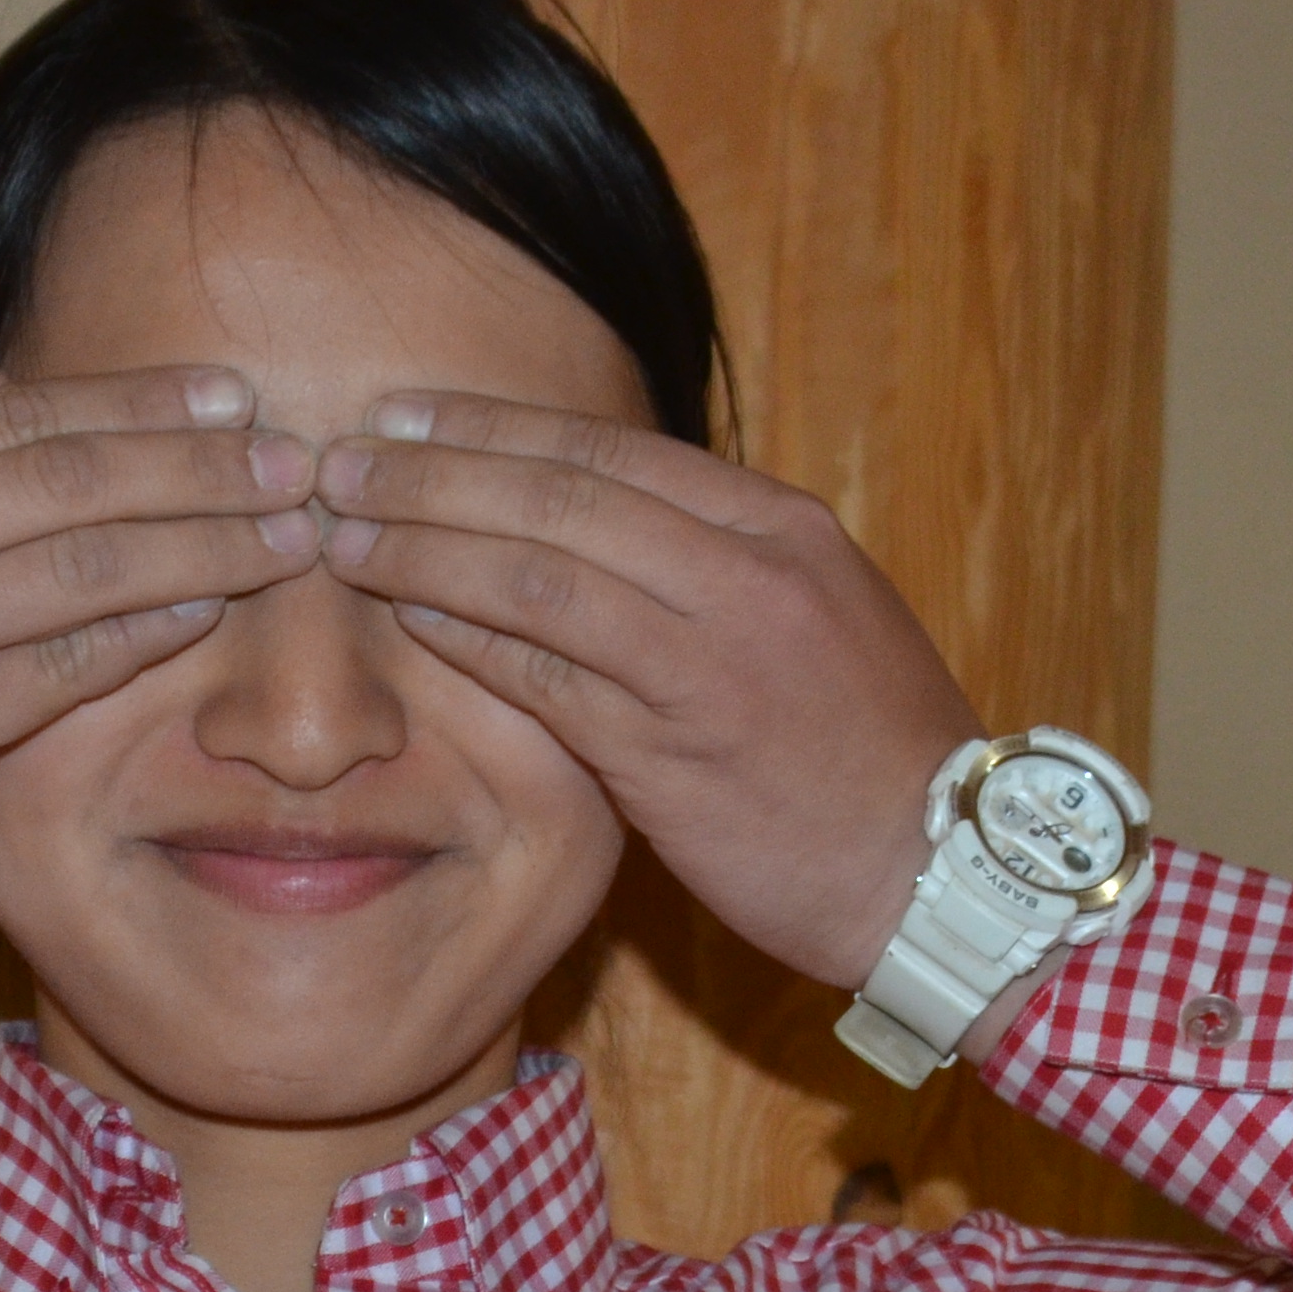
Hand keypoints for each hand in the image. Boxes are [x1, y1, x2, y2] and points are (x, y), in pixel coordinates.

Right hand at [0, 370, 319, 939]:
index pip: (13, 414)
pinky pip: (62, 665)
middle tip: (293, 453)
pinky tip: (208, 615)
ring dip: (201, 543)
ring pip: (83, 562)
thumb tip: (2, 399)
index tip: (228, 394)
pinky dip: (145, 634)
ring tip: (287, 533)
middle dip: (197, 458)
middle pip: (65, 472)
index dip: (135, 400)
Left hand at [309, 395, 983, 987]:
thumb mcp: (819, 616)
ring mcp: (711, 659)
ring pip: (538, 572)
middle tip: (345, 458)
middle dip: (436, 469)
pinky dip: (470, 638)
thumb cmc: (873, 755)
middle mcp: (745, 573)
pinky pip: (546, 677)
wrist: (947, 876)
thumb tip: (601, 522)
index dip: (494, 427)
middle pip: (559, 492)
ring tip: (346, 532)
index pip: (609, 449)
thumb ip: (718, 563)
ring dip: (427, 545)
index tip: (409, 415)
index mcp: (779, 527)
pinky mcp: (675, 751)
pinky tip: (411, 617)